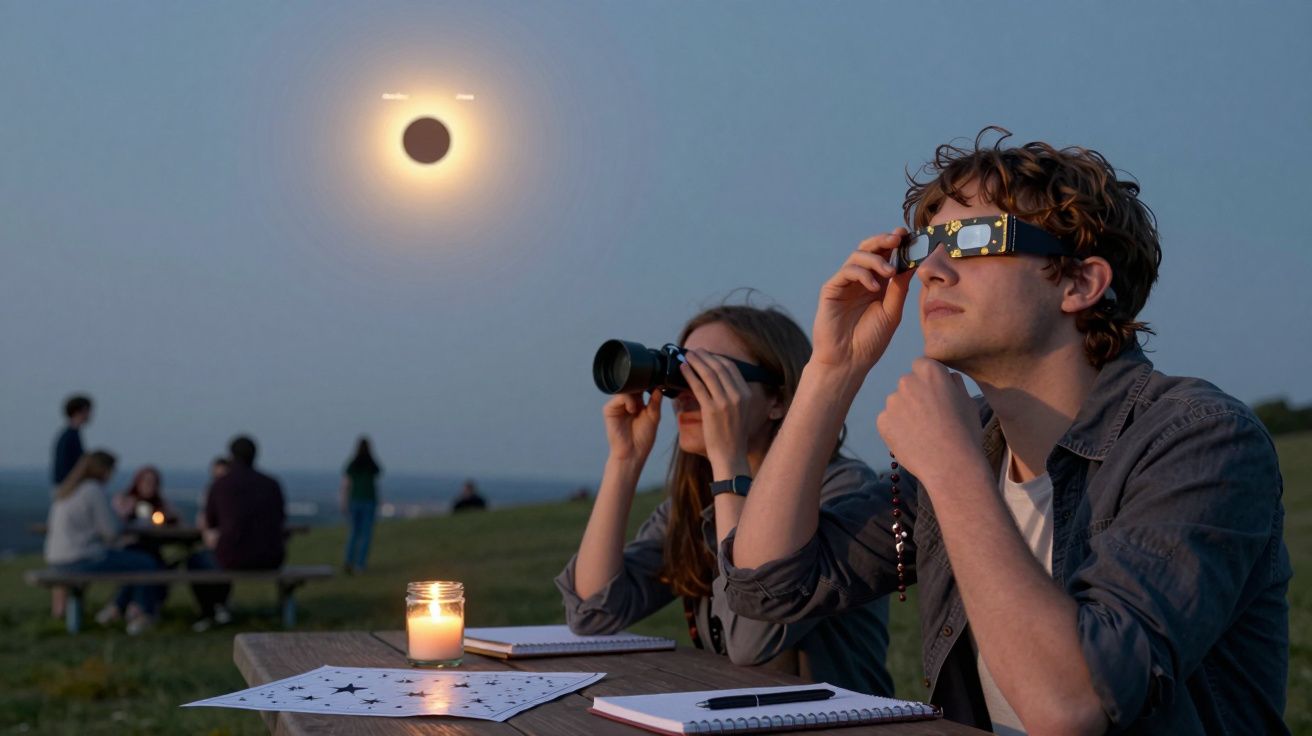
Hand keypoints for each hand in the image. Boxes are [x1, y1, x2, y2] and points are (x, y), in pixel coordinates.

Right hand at [603, 389, 662, 463]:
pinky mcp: (609, 410)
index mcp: (637, 404)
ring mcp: (617, 406)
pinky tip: (632, 410)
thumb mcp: (654, 417)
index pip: (641, 388)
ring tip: (639, 408)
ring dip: (635, 395)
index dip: (648, 385)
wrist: (633, 452)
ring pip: (626, 389)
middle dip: (641, 388)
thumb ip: (655, 401)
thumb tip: (658, 387)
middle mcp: (626, 403)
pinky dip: (628, 401)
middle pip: (633, 386)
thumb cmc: (643, 438)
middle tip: (649, 393)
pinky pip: (619, 397)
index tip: (657, 385)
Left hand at [681, 350, 752, 476]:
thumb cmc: (732, 434)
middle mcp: (738, 396)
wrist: (730, 454)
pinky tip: (683, 369)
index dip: (717, 358)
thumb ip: (734, 395)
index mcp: (747, 394)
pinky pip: (698, 387)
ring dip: (696, 362)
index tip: (707, 354)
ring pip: (709, 374)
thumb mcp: (742, 411)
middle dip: (705, 356)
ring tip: (687, 356)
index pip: (731, 368)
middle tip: (694, 351)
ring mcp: (725, 402)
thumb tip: (719, 380)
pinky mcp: (711, 409)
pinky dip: (689, 375)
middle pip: (720, 367)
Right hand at [812, 230, 913, 371]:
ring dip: (876, 259)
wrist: (848, 362)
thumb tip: (912, 263)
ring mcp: (844, 284)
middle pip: (868, 249)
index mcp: (876, 284)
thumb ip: (899, 288)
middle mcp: (859, 280)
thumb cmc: (870, 341)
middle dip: (883, 240)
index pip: (885, 256)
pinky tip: (875, 287)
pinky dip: (862, 274)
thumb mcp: (892, 312)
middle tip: (898, 238)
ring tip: (889, 272)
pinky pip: (846, 272)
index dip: (895, 243)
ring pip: (857, 256)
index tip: (909, 235)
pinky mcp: (831, 290)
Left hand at [876, 358, 986, 492]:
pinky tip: (911, 441)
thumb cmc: (965, 432)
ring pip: (897, 402)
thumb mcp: (968, 401)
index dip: (929, 380)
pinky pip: (888, 420)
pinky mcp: (882, 421)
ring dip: (905, 412)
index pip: (922, 365)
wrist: (951, 464)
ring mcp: (891, 402)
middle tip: (929, 417)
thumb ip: (954, 384)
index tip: (936, 395)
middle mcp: (906, 381)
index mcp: (930, 371)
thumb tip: (948, 377)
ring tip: (921, 433)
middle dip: (916, 395)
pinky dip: (896, 428)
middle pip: (908, 383)